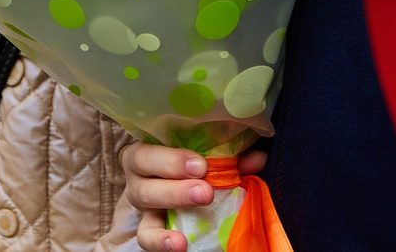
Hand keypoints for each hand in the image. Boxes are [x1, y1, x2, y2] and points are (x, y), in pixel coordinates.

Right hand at [124, 144, 263, 251]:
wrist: (177, 180)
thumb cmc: (189, 159)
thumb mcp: (202, 153)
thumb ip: (228, 156)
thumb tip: (258, 159)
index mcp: (144, 156)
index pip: (145, 155)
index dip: (171, 160)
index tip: (201, 166)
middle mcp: (137, 183)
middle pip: (143, 190)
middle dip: (175, 192)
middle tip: (205, 194)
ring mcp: (144, 212)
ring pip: (144, 223)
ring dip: (164, 233)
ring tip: (183, 238)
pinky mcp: (150, 231)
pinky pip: (149, 240)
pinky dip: (163, 244)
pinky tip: (181, 246)